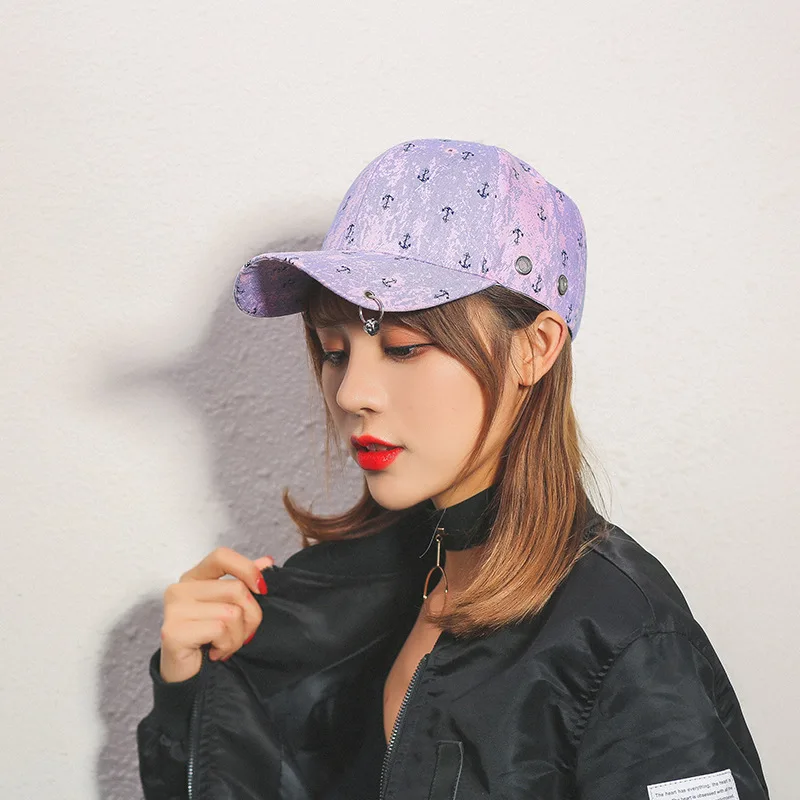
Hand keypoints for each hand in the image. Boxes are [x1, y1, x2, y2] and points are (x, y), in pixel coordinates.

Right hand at [158, 547, 273, 682]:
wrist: (189, 677)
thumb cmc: (211, 639)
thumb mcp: (230, 606)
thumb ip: (244, 581)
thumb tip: (266, 562)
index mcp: (194, 577)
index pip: (221, 556)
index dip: (247, 569)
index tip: (262, 589)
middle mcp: (180, 589)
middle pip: (236, 589)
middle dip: (250, 616)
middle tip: (242, 634)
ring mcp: (174, 609)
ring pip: (231, 612)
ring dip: (238, 636)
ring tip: (225, 645)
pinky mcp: (173, 631)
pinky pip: (220, 630)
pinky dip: (226, 646)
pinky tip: (215, 652)